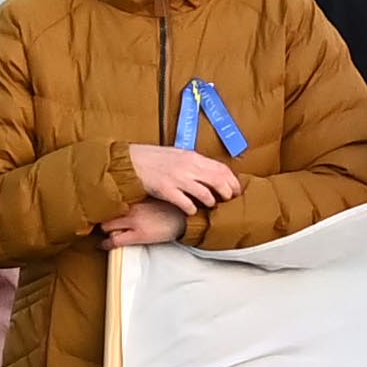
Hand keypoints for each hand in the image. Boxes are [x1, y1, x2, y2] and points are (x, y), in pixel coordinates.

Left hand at [99, 198, 191, 248]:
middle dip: (102, 217)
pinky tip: (102, 245)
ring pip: (107, 226)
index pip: (112, 198)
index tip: (99, 207)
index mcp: (137, 196)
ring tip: (102, 233)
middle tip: (98, 222)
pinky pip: (115, 241)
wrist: (187, 217)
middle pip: (106, 212)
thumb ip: (141, 196)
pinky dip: (106, 244)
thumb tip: (130, 197)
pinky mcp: (138, 235)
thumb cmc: (175, 207)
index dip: (105, 205)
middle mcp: (133, 207)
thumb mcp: (156, 196)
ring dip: (104, 230)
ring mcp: (134, 221)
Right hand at [125, 142, 240, 218]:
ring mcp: (177, 178)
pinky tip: (192, 211)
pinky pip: (186, 203)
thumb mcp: (177, 155)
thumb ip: (193, 162)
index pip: (221, 168)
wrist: (130, 162)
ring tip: (211, 206)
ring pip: (205, 193)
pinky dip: (192, 209)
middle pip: (218, 181)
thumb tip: (209, 171)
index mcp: (192, 157)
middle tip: (229, 200)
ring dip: (211, 202)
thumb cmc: (152, 159)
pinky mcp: (166, 190)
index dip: (232, 181)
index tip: (236, 189)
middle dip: (227, 193)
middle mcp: (188, 166)